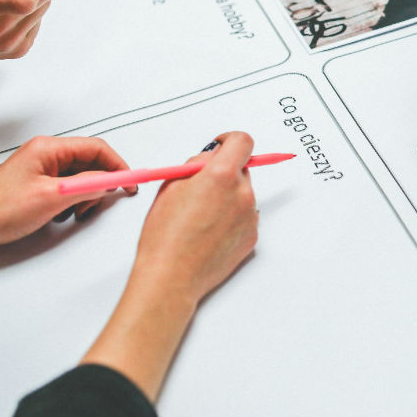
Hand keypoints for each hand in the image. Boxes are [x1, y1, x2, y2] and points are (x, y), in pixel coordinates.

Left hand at [0, 136, 134, 264]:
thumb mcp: (52, 198)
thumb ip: (87, 185)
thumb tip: (110, 180)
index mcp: (48, 148)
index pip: (96, 148)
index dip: (117, 165)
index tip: (131, 181)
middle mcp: (45, 153)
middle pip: (90, 162)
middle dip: (100, 183)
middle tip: (100, 202)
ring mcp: (41, 168)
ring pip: (80, 176)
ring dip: (85, 195)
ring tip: (75, 212)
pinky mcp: (38, 183)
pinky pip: (67, 187)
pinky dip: (72, 200)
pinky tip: (63, 214)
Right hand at [130, 131, 258, 305]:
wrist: (172, 277)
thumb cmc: (165, 236)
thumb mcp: (171, 186)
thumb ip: (196, 165)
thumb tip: (210, 157)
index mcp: (221, 176)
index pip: (243, 142)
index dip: (230, 140)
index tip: (222, 145)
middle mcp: (242, 193)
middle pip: (242, 169)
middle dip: (224, 172)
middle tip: (200, 188)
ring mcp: (250, 216)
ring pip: (242, 194)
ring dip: (228, 196)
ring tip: (200, 217)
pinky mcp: (252, 236)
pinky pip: (244, 216)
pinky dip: (231, 218)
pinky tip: (209, 231)